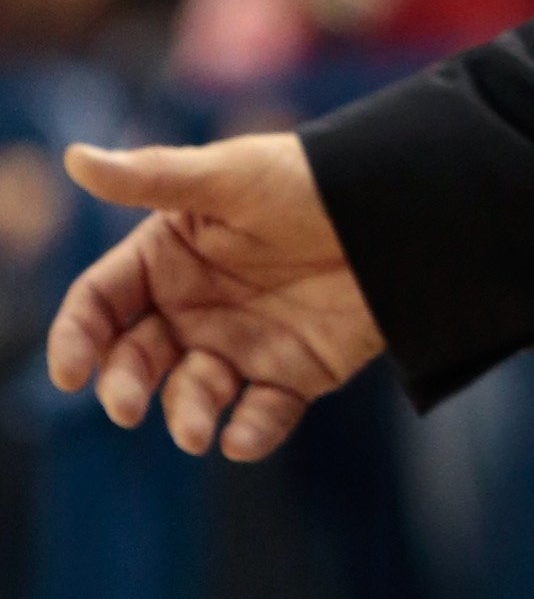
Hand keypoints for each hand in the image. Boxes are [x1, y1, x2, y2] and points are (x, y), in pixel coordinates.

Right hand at [47, 133, 382, 459]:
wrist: (398, 207)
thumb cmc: (308, 178)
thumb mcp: (231, 175)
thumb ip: (155, 178)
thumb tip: (74, 159)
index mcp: (167, 259)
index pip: (102, 304)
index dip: (78, 337)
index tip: (70, 372)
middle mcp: (194, 309)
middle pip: (136, 360)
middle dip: (123, 386)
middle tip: (126, 407)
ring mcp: (242, 345)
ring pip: (194, 397)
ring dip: (187, 415)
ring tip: (195, 430)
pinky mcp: (293, 374)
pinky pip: (263, 416)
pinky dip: (250, 434)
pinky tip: (242, 439)